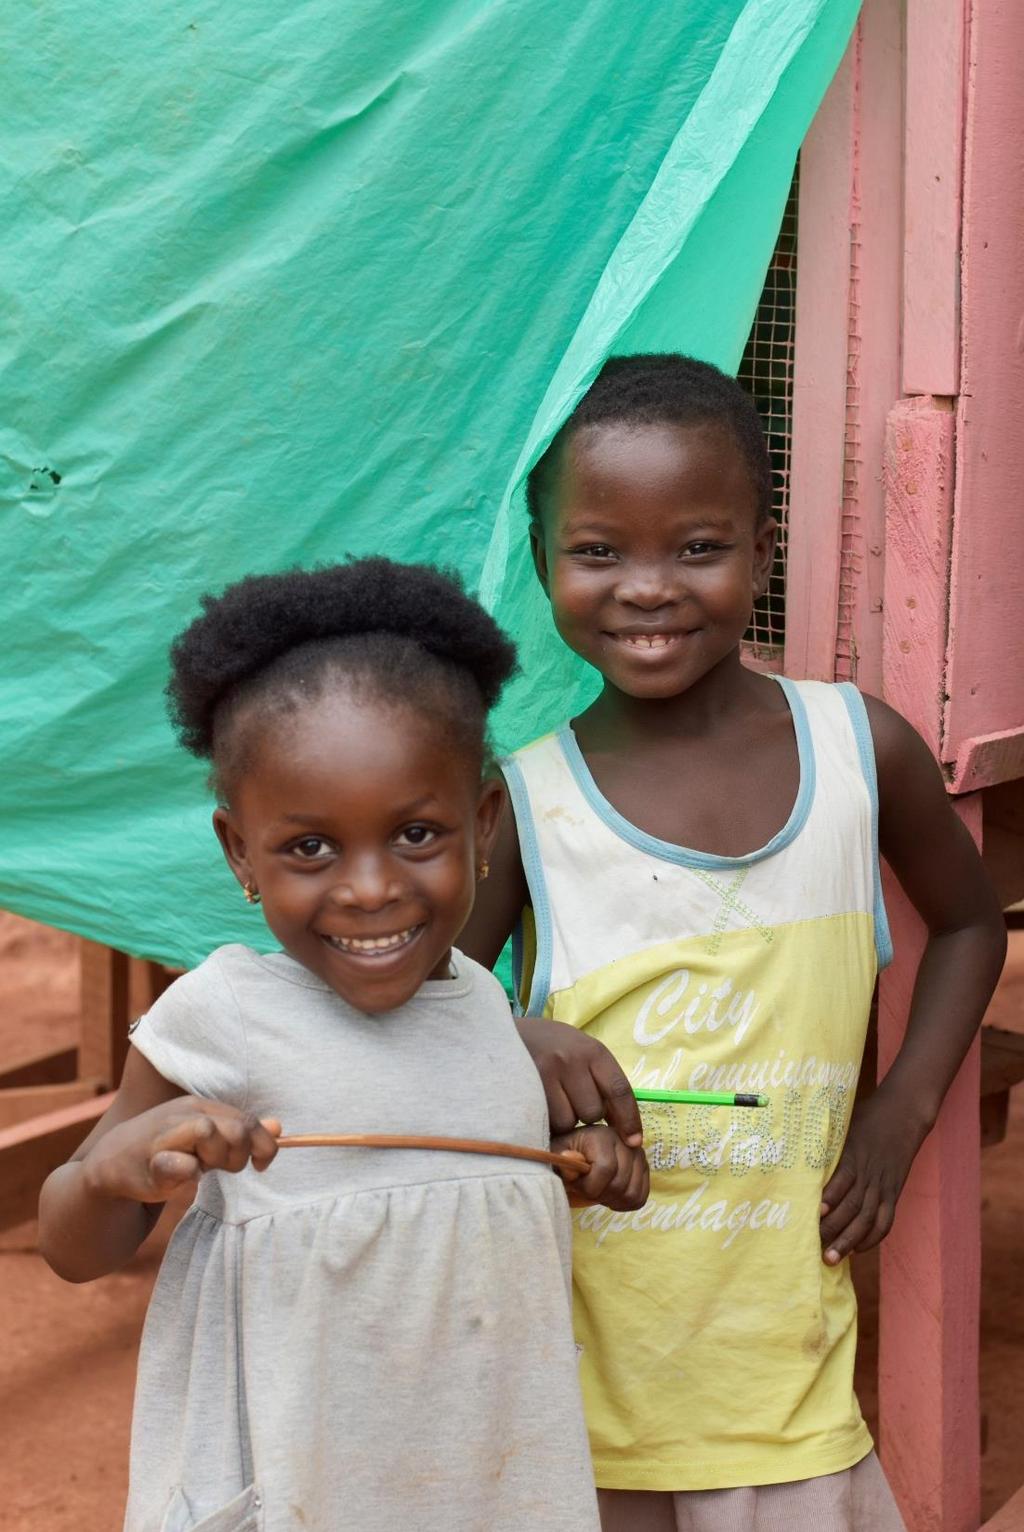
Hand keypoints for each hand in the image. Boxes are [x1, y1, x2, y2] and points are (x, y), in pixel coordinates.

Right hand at [81, 1096, 280, 1203]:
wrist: (113, 1164)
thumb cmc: (167, 1150)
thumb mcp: (206, 1139)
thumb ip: (240, 1132)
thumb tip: (278, 1127)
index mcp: (200, 1106)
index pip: (247, 1120)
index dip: (264, 1145)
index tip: (261, 1165)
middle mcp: (183, 1113)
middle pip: (235, 1128)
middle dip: (240, 1155)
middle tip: (224, 1169)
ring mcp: (164, 1134)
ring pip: (209, 1134)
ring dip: (216, 1160)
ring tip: (202, 1169)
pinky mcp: (149, 1162)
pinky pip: (179, 1164)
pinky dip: (187, 1174)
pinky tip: (182, 1178)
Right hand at [517, 1017, 642, 1145]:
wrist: (502, 1032)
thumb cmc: (548, 1046)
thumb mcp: (579, 1051)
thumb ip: (599, 1081)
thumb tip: (623, 1128)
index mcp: (592, 1050)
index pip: (619, 1090)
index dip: (629, 1119)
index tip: (634, 1142)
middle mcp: (572, 1059)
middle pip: (593, 1112)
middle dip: (585, 1116)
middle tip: (570, 1101)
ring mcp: (546, 1072)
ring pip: (569, 1122)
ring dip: (564, 1121)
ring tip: (552, 1102)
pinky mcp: (526, 1087)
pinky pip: (546, 1122)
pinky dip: (545, 1121)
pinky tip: (538, 1106)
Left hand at [552, 1124, 648, 1210]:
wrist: (577, 1158)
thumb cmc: (564, 1158)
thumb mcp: (556, 1158)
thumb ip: (562, 1162)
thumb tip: (567, 1157)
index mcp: (602, 1135)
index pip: (606, 1169)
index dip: (589, 1186)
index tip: (575, 1185)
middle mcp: (625, 1141)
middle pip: (620, 1184)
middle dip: (599, 1195)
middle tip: (586, 1190)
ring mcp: (638, 1155)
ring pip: (632, 1193)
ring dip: (612, 1200)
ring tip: (597, 1191)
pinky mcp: (644, 1169)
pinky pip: (640, 1198)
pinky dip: (624, 1204)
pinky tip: (609, 1196)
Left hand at [819, 1088, 930, 1263]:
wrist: (904, 1115)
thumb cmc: (867, 1118)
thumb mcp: (843, 1125)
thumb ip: (825, 1143)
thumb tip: (795, 1154)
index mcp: (855, 1155)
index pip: (842, 1181)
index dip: (829, 1199)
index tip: (814, 1214)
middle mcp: (870, 1174)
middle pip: (853, 1207)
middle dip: (834, 1230)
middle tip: (814, 1247)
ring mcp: (884, 1186)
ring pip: (868, 1219)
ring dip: (850, 1241)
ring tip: (832, 1258)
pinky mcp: (894, 1193)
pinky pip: (886, 1220)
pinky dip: (873, 1237)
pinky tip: (858, 1249)